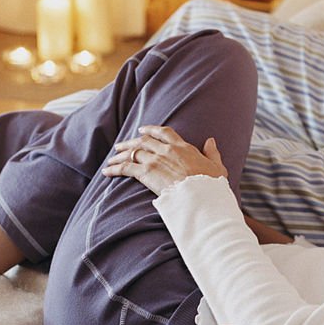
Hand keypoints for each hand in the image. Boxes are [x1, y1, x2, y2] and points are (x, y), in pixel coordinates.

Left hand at [103, 125, 227, 196]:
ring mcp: (155, 160)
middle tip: (122, 145)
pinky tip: (107, 171)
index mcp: (183, 147)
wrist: (199, 195)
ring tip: (112, 157)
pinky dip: (115, 168)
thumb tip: (210, 140)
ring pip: (132, 151)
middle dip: (131, 141)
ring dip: (120, 154)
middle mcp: (167, 150)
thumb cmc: (210, 183)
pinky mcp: (146, 173)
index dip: (152, 130)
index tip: (143, 130)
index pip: (164, 132)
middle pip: (144, 140)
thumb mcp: (216, 166)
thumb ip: (212, 152)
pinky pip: (126, 167)